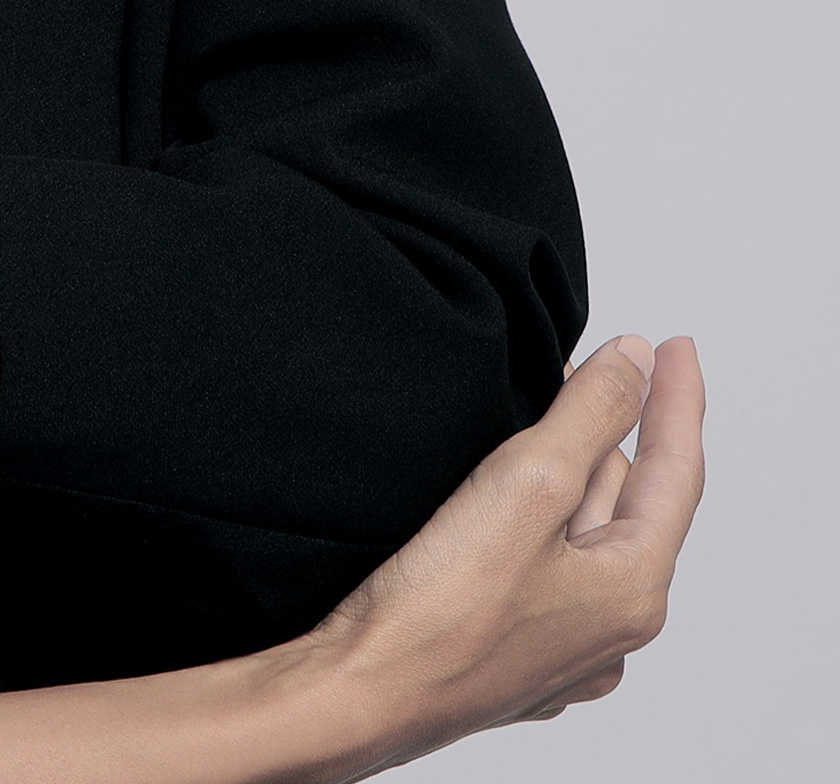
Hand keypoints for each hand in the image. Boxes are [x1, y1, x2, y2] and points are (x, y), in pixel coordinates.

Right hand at [311, 333, 705, 776]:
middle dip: (607, 432)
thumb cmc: (440, 612)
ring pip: (580, 534)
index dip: (677, 400)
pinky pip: (542, 567)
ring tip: (531, 428)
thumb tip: (635, 362)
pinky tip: (499, 506)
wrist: (361, 693)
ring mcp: (559, 645)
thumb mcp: (526, 485)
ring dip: (566, 476)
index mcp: (630, 589)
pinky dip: (531, 522)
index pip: (676, 471)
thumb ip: (588, 415)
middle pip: (626, 498)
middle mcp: (608, 626)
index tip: (678, 346)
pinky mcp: (508, 648)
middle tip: (578, 369)